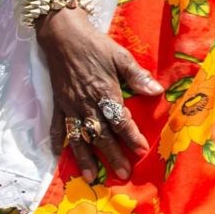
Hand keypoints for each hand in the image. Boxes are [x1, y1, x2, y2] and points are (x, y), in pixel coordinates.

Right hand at [37, 8, 162, 182]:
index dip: (131, 136)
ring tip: (91, 178)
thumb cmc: (95, 45)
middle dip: (113, 155)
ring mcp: (70, 105)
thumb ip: (136, 76)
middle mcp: (86, 103)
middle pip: (101, 134)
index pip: (119, 120)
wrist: (63, 36)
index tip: (141, 150)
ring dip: (85, 159)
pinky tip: (60, 156)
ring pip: (78, 137)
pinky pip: (57, 127)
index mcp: (104, 92)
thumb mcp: (120, 56)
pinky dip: (58, 142)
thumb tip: (156, 91)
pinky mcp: (58, 103)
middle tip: (123, 174)